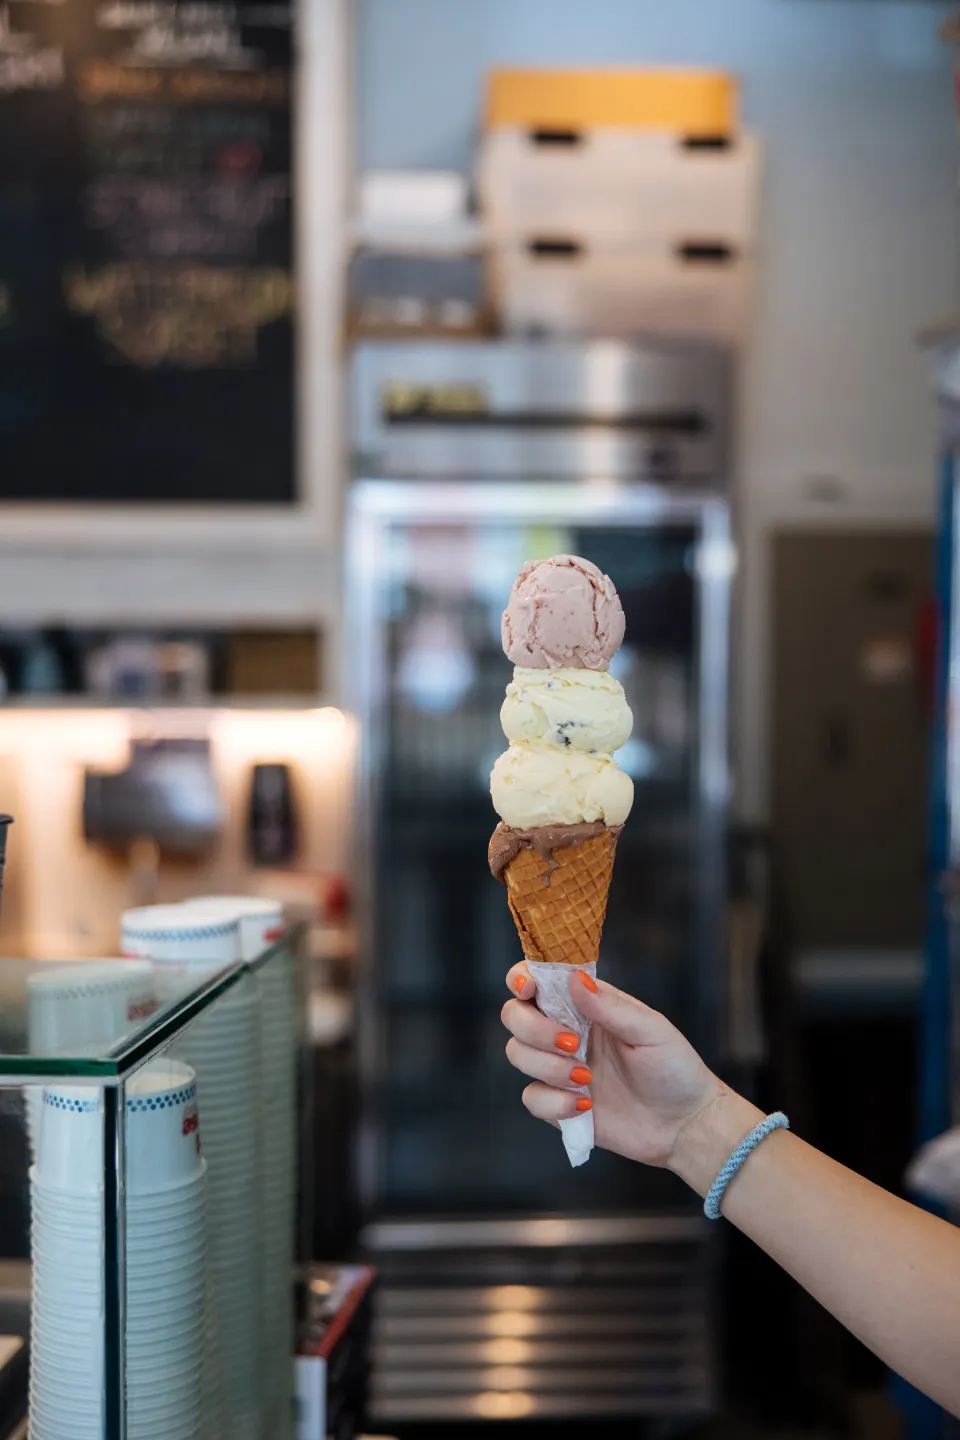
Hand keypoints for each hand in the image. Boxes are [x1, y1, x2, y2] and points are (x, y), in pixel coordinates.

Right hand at [501, 962, 725, 1169]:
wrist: (684, 1125)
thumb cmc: (674, 1069)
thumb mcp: (650, 1030)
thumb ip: (610, 1007)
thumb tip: (575, 978)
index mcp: (586, 1005)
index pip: (538, 980)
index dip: (521, 978)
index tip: (528, 989)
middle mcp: (565, 1031)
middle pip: (515, 1015)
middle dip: (534, 1029)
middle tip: (573, 1044)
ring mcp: (558, 1068)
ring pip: (518, 1054)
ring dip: (548, 1067)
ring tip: (587, 1079)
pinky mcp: (558, 1104)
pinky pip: (531, 1098)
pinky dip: (553, 1102)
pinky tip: (586, 1105)